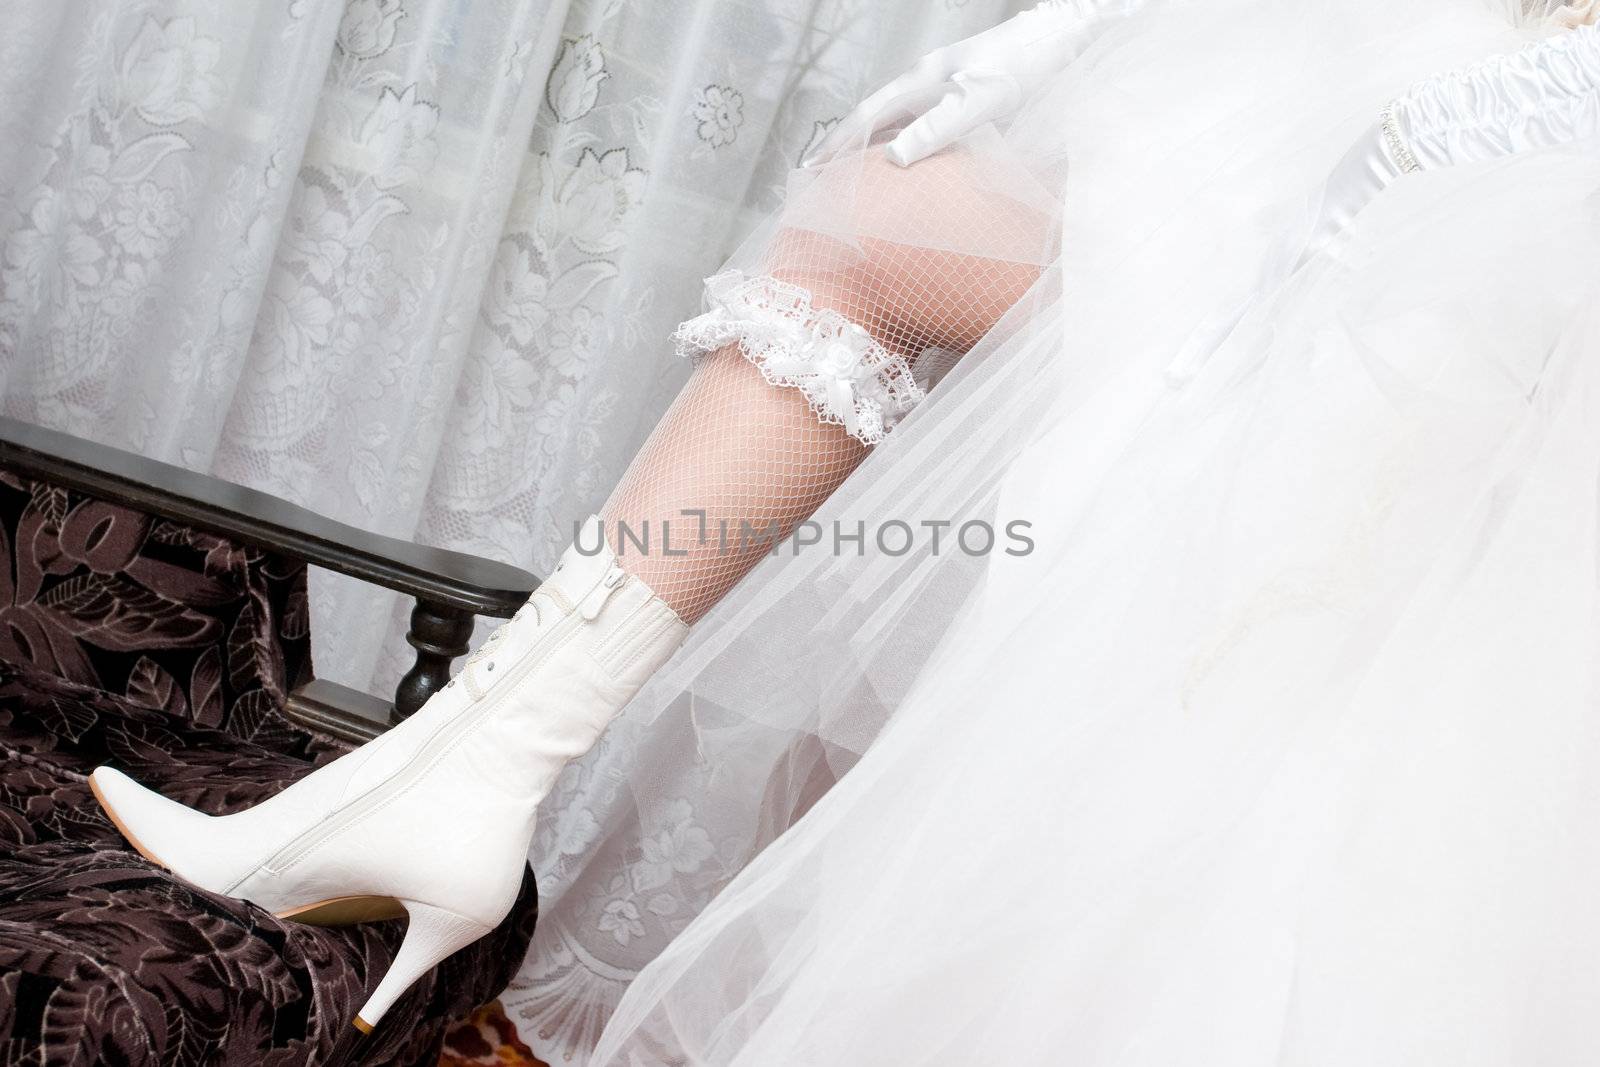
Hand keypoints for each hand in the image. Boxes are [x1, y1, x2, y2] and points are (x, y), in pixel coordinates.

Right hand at [804, 2, 1112, 168]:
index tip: (810, 170)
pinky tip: (904, 156)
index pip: (865, 118)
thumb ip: (937, 129)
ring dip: (869, 143)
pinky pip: (916, 119)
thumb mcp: (979, 102)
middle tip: (818, 174)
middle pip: (872, 116)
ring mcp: (942, 84)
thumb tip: (893, 158)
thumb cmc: (1023, 71)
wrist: (1061, 42)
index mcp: (920, 83)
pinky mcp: (961, 91)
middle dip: (843, 144)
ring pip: (893, 118)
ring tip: (851, 170)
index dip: (837, 145)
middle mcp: (924, 81)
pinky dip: (898, 139)